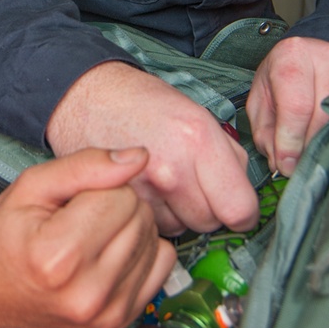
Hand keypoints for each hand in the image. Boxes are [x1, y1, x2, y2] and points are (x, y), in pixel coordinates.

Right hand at [0, 147, 173, 327]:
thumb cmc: (6, 237)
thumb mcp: (31, 186)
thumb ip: (85, 165)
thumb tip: (139, 157)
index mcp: (59, 256)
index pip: (121, 196)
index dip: (99, 186)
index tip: (71, 201)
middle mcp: (87, 291)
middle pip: (140, 217)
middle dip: (115, 206)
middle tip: (79, 218)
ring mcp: (107, 311)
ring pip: (154, 239)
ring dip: (128, 229)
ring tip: (90, 237)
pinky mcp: (121, 320)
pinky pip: (163, 265)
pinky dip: (141, 252)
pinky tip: (109, 254)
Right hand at [46, 63, 258, 235]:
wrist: (85, 97)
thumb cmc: (142, 102)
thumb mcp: (197, 115)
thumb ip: (228, 157)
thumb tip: (243, 196)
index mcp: (199, 140)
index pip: (239, 209)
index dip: (242, 214)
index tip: (236, 209)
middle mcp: (172, 169)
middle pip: (210, 224)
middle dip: (208, 211)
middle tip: (193, 187)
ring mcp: (142, 190)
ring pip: (181, 230)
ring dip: (178, 215)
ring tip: (164, 185)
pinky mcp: (118, 202)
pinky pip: (151, 227)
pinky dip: (153, 217)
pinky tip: (145, 192)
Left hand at [246, 36, 328, 174]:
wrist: (305, 58)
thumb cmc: (279, 82)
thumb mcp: (261, 105)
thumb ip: (266, 135)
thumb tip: (285, 164)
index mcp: (292, 55)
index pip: (297, 106)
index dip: (291, 141)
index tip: (288, 165)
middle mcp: (328, 56)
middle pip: (325, 114)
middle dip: (310, 146)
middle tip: (300, 163)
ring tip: (316, 150)